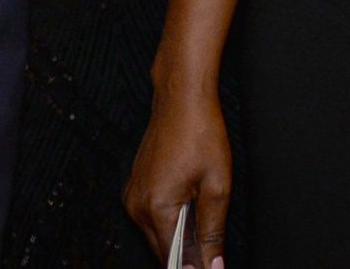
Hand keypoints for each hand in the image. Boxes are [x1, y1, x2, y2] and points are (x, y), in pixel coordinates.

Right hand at [125, 82, 230, 267]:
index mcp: (157, 208)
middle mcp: (137, 205)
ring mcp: (133, 195)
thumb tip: (213, 266)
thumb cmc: (200, 133)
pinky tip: (190, 210)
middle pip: (163, 251)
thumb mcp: (217, 186)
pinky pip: (151, 218)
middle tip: (212, 253)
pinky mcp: (135, 186)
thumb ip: (213, 232)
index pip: (173, 260)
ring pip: (157, 236)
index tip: (210, 267)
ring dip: (179, 240)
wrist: (181, 98)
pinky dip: (171, 222)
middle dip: (187, 258)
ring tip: (202, 223)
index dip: (194, 268)